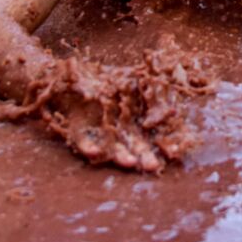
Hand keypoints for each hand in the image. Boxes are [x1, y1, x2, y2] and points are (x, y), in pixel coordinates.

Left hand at [48, 68, 164, 172]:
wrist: (68, 75)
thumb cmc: (102, 79)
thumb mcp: (130, 80)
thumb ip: (149, 90)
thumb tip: (173, 105)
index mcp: (126, 119)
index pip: (143, 136)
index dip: (153, 146)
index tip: (168, 155)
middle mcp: (112, 127)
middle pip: (129, 144)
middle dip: (142, 156)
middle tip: (153, 166)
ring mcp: (96, 128)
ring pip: (109, 146)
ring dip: (119, 155)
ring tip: (130, 163)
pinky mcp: (77, 127)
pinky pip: (83, 139)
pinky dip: (88, 146)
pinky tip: (94, 152)